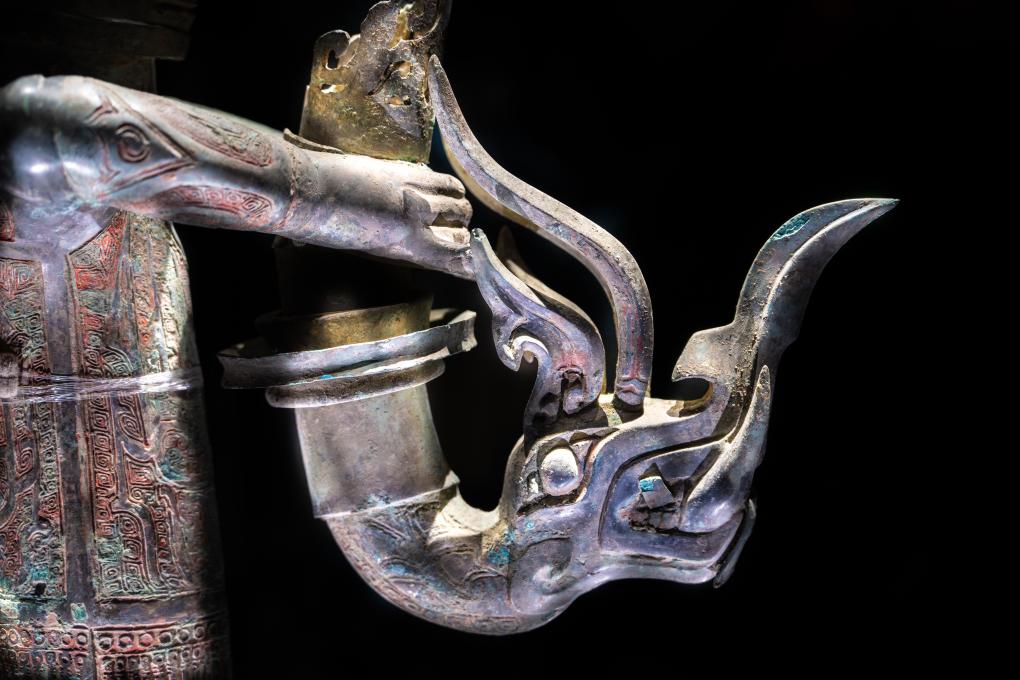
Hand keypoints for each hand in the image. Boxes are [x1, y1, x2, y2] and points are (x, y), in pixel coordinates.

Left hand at [317, 153, 473, 278]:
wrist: (308, 190)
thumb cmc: (324, 226)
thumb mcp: (364, 247)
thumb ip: (393, 246)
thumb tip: (411, 244)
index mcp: (405, 248)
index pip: (452, 258)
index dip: (467, 263)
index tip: (473, 262)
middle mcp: (417, 223)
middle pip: (461, 231)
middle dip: (461, 234)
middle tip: (455, 231)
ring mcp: (415, 195)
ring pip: (458, 203)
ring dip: (458, 208)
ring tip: (450, 209)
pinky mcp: (409, 172)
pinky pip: (444, 181)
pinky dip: (449, 187)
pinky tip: (442, 189)